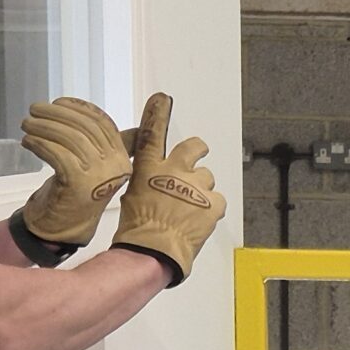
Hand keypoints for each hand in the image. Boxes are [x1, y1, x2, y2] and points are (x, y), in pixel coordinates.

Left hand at [13, 96, 134, 262]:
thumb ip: (111, 147)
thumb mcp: (97, 166)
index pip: (103, 122)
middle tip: (34, 111)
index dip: (79, 108)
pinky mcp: (78, 184)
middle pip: (85, 127)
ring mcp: (99, 176)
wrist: (65, 227)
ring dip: (43, 127)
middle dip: (56, 114)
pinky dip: (39, 144)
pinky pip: (57, 154)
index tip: (58, 103)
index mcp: (122, 159)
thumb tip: (134, 127)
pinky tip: (28, 142)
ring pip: (69, 138)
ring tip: (27, 125)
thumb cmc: (76, 192)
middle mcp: (116, 166)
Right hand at [108, 93, 227, 284]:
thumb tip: (158, 180)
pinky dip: (211, 208)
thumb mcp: (132, 195)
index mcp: (149, 168)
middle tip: (197, 158)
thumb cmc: (138, 227)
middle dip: (198, 149)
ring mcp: (197, 186)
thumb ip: (149, 180)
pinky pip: (218, 200)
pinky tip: (199, 220)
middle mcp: (175, 171)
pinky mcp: (214, 204)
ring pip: (207, 178)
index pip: (152, 134)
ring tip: (189, 208)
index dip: (157, 114)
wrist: (153, 250)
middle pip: (194, 147)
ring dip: (201, 189)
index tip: (162, 99)